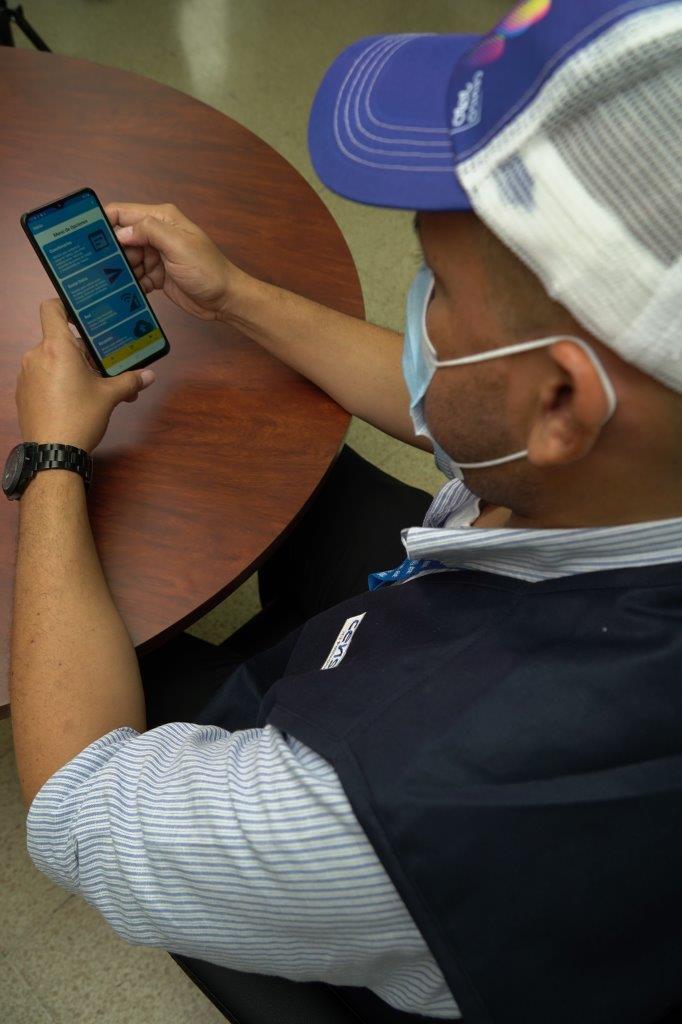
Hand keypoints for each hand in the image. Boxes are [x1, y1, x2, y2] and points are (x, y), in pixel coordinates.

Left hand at [16, 299, 154, 452]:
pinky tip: (73, 401)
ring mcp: (26, 374)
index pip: (51, 308)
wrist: (52, 452)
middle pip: (59, 340)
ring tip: (91, 389)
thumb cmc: (80, 418)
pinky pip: (42, 377)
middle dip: (83, 352)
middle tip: (103, 369)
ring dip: (71, 368)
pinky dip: (57, 381)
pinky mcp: (22, 392)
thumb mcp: (109, 396)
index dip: (65, 305)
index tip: (82, 316)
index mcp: (57, 348)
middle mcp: (36, 356)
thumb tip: (149, 375)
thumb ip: (129, 381)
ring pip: (51, 360)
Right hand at [105, 201, 243, 321]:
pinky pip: (135, 276)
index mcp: (162, 219)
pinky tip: (126, 291)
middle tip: (101, 267)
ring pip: (126, 259)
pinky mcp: (157, 275)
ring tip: (113, 281)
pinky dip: (130, 283)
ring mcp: (156, 255)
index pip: (123, 212)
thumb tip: (121, 232)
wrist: (225, 299)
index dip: (102, 221)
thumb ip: (149, 231)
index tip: (84, 235)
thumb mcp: (178, 245)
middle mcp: (157, 234)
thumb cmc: (209, 271)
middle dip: (111, 252)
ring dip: (120, 271)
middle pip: (120, 238)